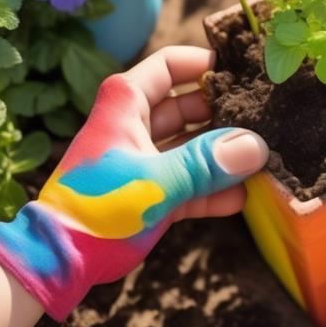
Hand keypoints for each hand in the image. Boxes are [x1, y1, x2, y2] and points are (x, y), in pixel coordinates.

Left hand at [0, 46, 268, 320]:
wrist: (59, 262)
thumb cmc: (97, 208)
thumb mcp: (154, 182)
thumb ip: (206, 163)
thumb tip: (257, 146)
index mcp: (127, 104)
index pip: (170, 66)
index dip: (206, 64)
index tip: (245, 75)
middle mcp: (137, 125)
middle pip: (190, 105)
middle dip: (226, 113)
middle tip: (266, 120)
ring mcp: (146, 160)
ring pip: (194, 145)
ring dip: (225, 155)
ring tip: (263, 160)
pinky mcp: (153, 192)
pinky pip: (192, 181)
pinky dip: (214, 188)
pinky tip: (243, 197)